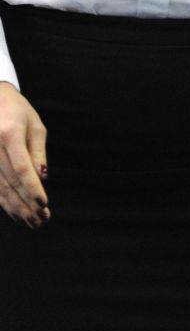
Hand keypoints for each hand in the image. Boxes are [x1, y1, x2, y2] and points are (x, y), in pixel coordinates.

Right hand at [0, 81, 48, 226]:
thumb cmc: (17, 111)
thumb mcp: (35, 127)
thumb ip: (37, 153)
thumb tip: (42, 177)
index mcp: (8, 134)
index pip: (21, 168)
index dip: (32, 188)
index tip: (44, 204)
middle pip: (8, 181)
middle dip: (25, 203)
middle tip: (40, 220)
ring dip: (14, 206)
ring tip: (30, 220)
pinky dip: (2, 200)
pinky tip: (13, 211)